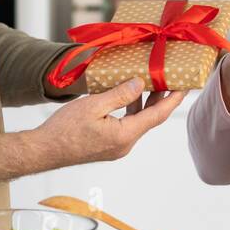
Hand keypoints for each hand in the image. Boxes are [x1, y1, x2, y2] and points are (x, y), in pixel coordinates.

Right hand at [0, 78, 184, 180]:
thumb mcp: (93, 106)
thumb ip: (119, 95)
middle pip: (149, 118)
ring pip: (137, 122)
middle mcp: (125, 144)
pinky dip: (130, 109)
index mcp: (125, 135)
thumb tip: (139, 84)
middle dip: (161, 99)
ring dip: (144, 103)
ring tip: (150, 81)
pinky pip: (126, 125)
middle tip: (171, 79)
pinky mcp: (108, 146)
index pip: (157, 115)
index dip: (173, 100)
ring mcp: (117, 147)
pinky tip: (125, 95)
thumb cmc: (64, 129)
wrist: (44, 150)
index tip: (186, 86)